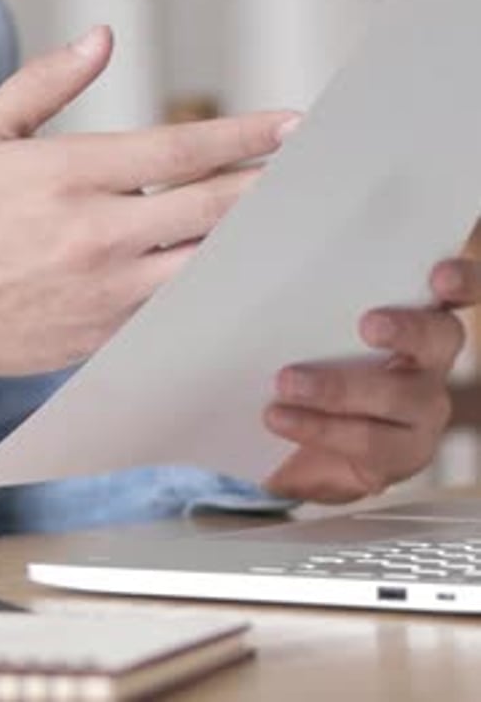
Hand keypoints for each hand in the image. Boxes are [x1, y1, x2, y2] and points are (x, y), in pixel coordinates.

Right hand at [0, 26, 297, 374]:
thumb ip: (46, 84)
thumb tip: (102, 40)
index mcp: (69, 176)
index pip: (179, 150)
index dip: (243, 135)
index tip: (290, 123)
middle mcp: (96, 234)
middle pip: (210, 208)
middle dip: (269, 186)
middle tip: (314, 169)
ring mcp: (106, 291)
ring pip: (205, 264)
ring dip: (253, 240)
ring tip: (294, 219)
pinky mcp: (105, 333)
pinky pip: (176, 307)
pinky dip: (213, 285)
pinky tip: (242, 271)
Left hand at [263, 262, 473, 502]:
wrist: (299, 446)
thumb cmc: (307, 367)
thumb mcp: (305, 329)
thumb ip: (305, 298)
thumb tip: (255, 258)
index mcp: (415, 318)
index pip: (455, 291)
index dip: (459, 281)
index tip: (439, 274)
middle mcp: (430, 364)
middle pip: (441, 338)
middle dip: (409, 329)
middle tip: (368, 324)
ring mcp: (420, 413)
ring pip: (399, 396)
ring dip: (340, 388)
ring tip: (288, 383)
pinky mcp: (399, 456)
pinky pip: (368, 442)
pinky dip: (319, 428)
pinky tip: (281, 418)